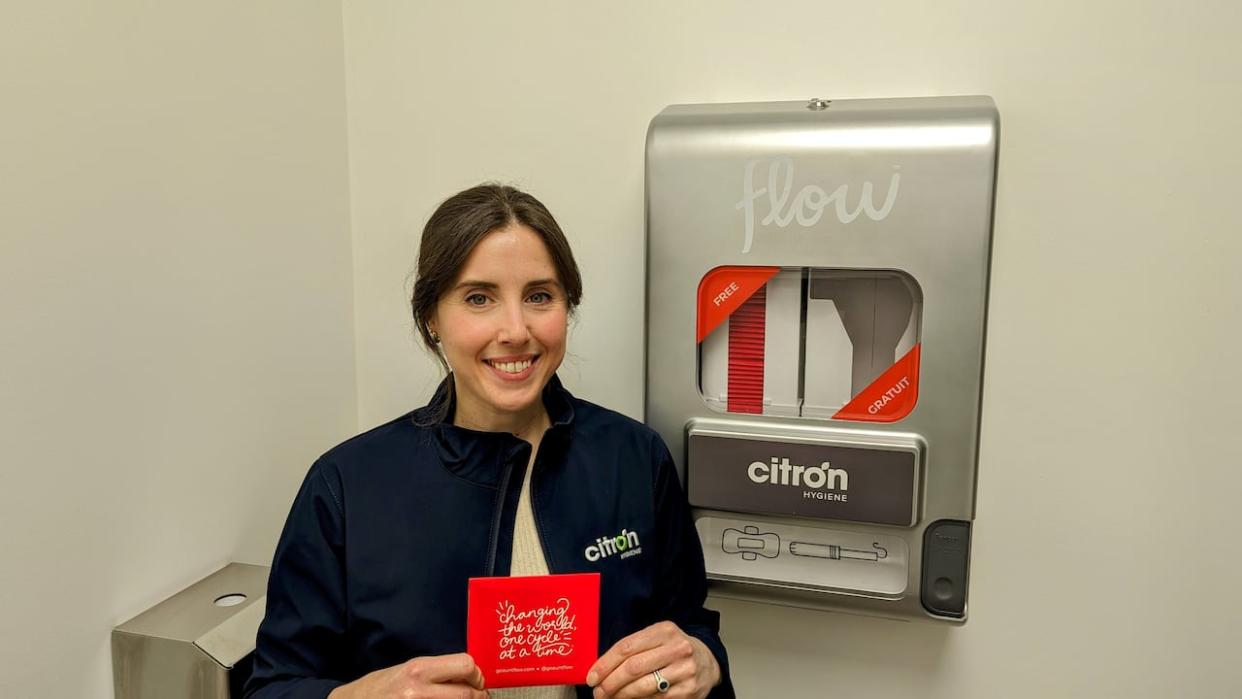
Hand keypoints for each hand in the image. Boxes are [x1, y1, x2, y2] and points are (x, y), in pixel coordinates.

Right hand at [327, 653, 488, 698]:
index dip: (477, 676)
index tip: (477, 682)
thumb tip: (469, 676)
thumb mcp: (407, 671)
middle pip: (467, 694)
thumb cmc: (379, 688)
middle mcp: (418, 690)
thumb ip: (436, 672)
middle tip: (479, 697)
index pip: (465, 666)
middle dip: (477, 697)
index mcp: (419, 669)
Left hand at [586, 621, 719, 697]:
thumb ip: (633, 648)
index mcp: (664, 630)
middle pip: (633, 668)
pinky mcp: (689, 691)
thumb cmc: (674, 650)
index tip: (591, 677)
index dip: (605, 664)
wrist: (708, 662)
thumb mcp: (657, 638)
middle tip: (598, 692)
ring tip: (610, 698)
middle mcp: (677, 648)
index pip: (626, 647)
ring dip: (621, 696)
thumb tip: (600, 669)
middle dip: (610, 683)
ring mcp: (685, 670)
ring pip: (642, 687)